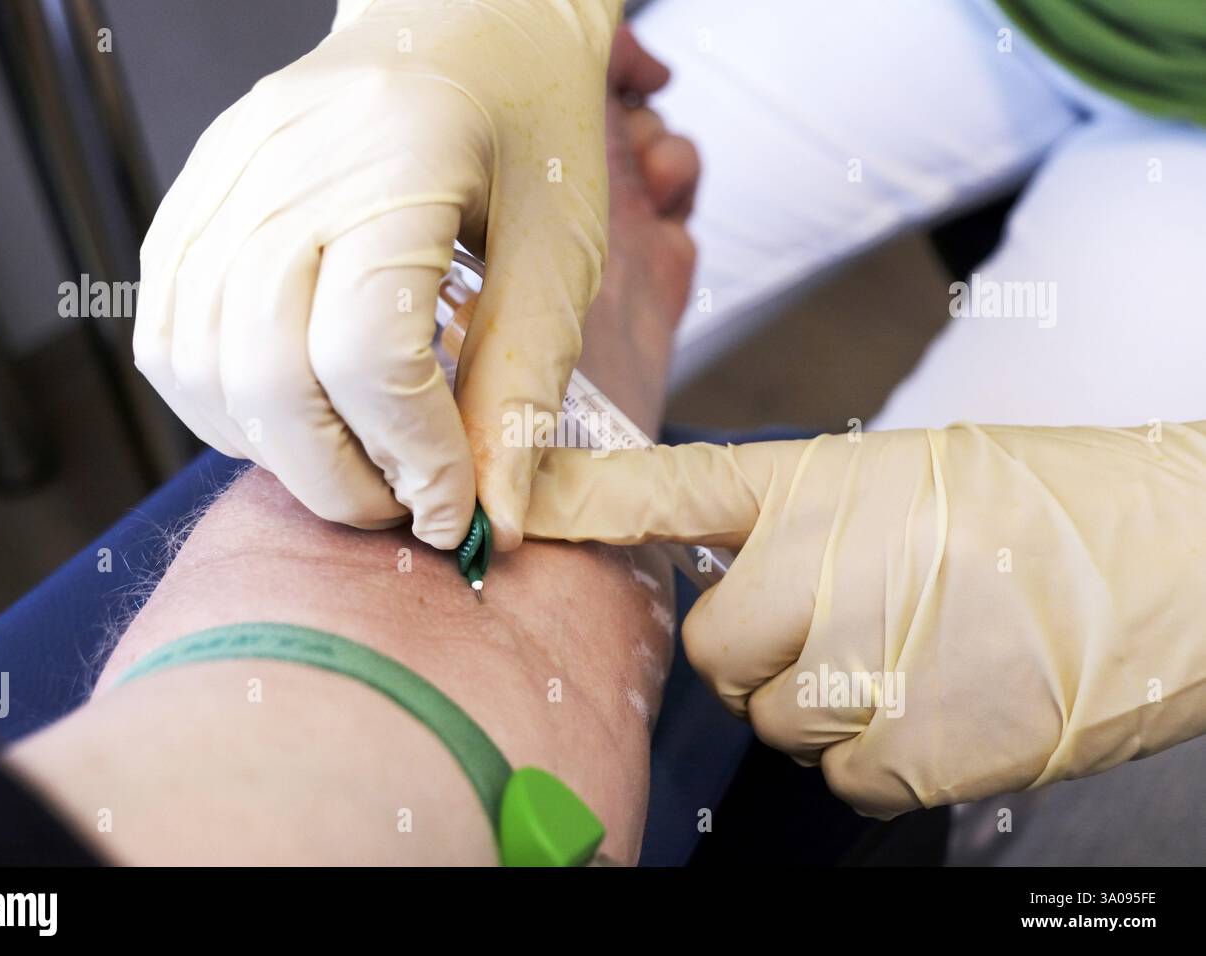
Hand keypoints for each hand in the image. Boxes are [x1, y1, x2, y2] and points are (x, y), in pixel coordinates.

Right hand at [134, 0, 624, 548]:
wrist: (464, 23)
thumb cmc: (526, 122)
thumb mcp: (559, 253)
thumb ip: (521, 389)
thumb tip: (491, 519)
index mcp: (398, 161)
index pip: (368, 352)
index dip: (412, 457)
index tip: (454, 508)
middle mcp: (286, 164)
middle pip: (264, 373)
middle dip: (338, 479)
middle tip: (403, 505)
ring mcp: (223, 178)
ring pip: (198, 365)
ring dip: (276, 453)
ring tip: (354, 465)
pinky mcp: (193, 199)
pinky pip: (166, 334)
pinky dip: (222, 406)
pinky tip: (291, 417)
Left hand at [524, 421, 1205, 816]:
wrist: (1174, 565)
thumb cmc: (1046, 511)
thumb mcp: (910, 481)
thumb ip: (811, 523)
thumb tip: (744, 560)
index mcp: (819, 486)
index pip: (667, 490)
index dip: (585, 500)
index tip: (521, 500)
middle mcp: (820, 567)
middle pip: (716, 650)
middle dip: (762, 654)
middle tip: (839, 632)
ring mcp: (860, 661)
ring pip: (775, 720)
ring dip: (824, 707)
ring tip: (912, 661)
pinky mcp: (910, 748)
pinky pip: (840, 774)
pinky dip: (877, 757)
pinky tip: (941, 708)